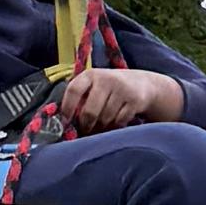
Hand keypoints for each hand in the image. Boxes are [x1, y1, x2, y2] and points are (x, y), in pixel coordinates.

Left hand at [51, 61, 183, 132]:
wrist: (142, 84)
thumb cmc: (110, 88)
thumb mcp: (94, 85)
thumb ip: (80, 97)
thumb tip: (64, 122)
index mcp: (90, 75)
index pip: (74, 90)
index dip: (67, 108)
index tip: (66, 121)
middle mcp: (105, 79)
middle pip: (89, 111)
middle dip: (86, 125)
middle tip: (86, 129)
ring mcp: (121, 89)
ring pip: (104, 119)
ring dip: (101, 127)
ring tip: (101, 125)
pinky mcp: (134, 100)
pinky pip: (119, 122)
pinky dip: (115, 126)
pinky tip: (115, 122)